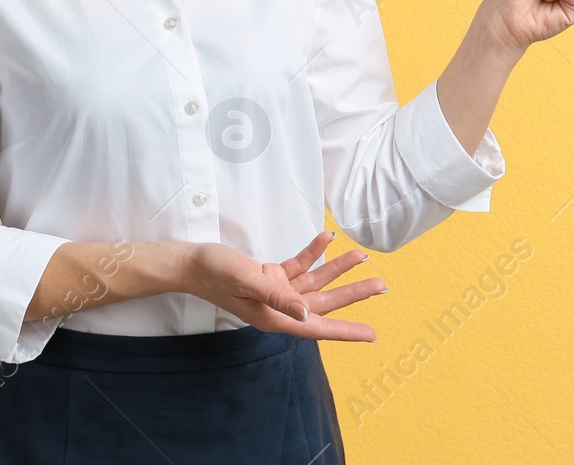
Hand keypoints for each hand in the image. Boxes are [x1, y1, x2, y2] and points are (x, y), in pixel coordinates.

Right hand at [176, 230, 383, 341]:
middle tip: (381, 285)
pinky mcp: (271, 276)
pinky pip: (299, 265)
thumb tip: (307, 315)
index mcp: (273, 317)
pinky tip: (327, 238)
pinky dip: (312, 252)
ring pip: (315, 282)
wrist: (191, 262)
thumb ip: (278, 297)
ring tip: (361, 256)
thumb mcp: (247, 281)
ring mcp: (276, 291)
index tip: (371, 335)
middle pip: (323, 303)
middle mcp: (279, 307)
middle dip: (352, 294)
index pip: (316, 327)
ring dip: (337, 268)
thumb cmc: (214, 273)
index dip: (345, 330)